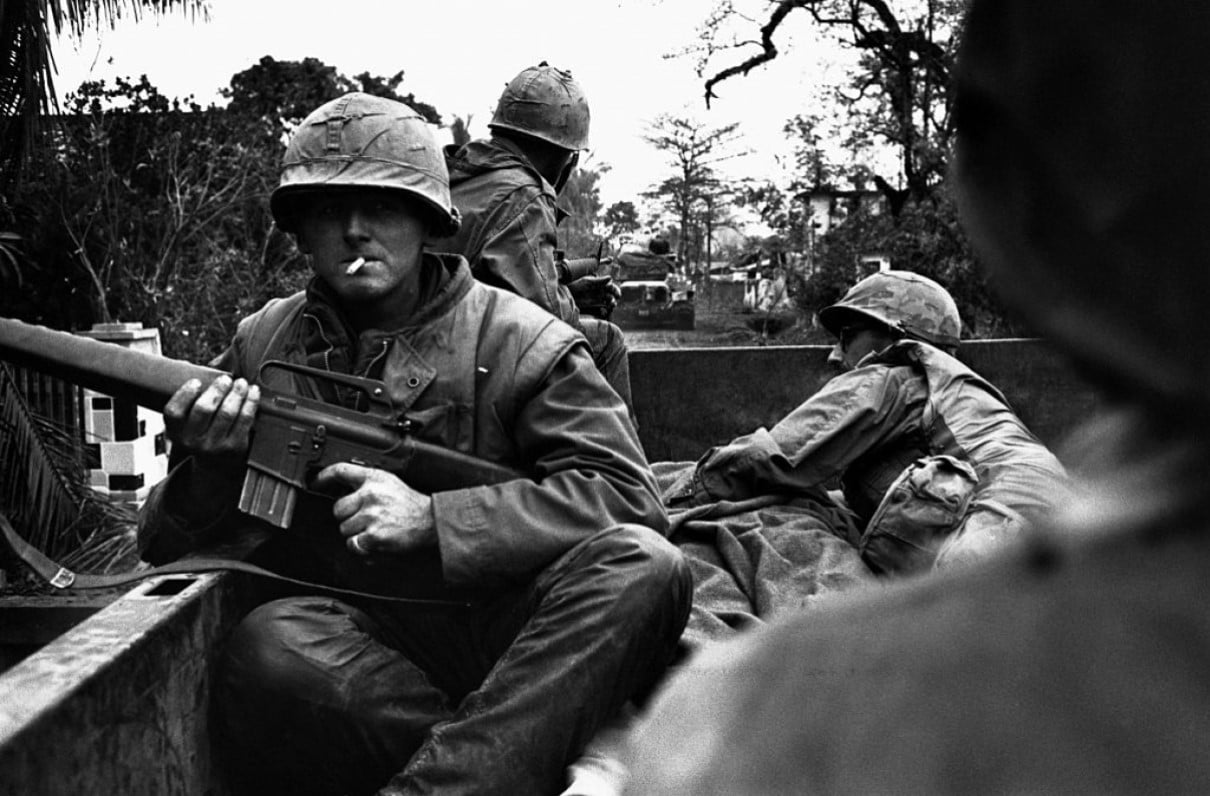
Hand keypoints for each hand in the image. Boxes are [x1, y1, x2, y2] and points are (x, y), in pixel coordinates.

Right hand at [163, 375, 259, 506]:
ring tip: (241, 383)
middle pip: (204, 409)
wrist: (214, 466)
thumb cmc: (201, 435)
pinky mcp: (235, 447)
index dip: (185, 394)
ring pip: (227, 412)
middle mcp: (193, 441)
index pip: (173, 412)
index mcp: (176, 432)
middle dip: (217, 389)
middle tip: (225, 380)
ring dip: (236, 393)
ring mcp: (215, 446)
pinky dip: (250, 402)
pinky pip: (245, 420)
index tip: (196, 382)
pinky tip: (253, 392)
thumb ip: (187, 403)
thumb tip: (195, 370)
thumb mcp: (186, 425)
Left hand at [312, 462, 435, 555]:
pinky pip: (353, 544)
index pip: (341, 471)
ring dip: (356, 533)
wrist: (431, 522)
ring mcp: (371, 516)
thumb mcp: (390, 483)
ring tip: (376, 529)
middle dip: (348, 516)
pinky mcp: (372, 536)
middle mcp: (370, 494)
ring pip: (344, 529)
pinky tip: (376, 540)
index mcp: (374, 478)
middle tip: (367, 519)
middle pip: (338, 508)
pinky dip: (361, 547)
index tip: (315, 482)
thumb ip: (367, 483)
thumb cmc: (411, 505)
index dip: (323, 476)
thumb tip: (344, 490)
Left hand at [569, 274, 619, 317]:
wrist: (568, 293)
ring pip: (609, 300)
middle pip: (612, 293)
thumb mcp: (587, 282)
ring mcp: (599, 297)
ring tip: (612, 305)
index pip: (610, 285)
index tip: (613, 291)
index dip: (614, 288)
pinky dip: (607, 307)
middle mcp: (601, 289)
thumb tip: (610, 278)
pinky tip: (607, 308)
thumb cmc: (576, 285)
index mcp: (600, 282)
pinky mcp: (595, 304)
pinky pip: (604, 306)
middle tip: (616, 299)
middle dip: (615, 296)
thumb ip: (599, 281)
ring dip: (612, 302)